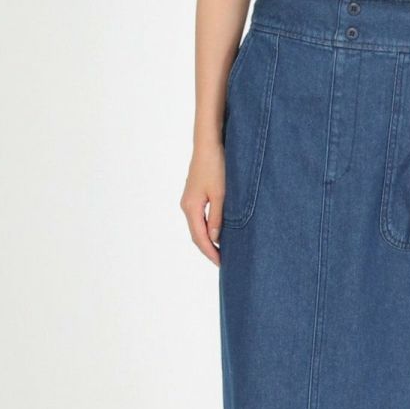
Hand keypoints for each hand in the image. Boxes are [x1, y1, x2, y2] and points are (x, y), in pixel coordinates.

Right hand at [181, 140, 226, 265]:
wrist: (208, 144)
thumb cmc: (216, 166)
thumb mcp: (221, 195)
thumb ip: (217, 218)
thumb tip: (214, 239)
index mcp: (191, 207)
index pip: (199, 238)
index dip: (210, 252)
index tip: (222, 264)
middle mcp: (187, 205)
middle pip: (196, 234)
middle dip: (208, 249)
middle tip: (223, 261)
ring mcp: (189, 199)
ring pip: (197, 226)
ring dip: (208, 239)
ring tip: (222, 249)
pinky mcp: (194, 194)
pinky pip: (199, 217)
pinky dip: (207, 227)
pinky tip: (217, 230)